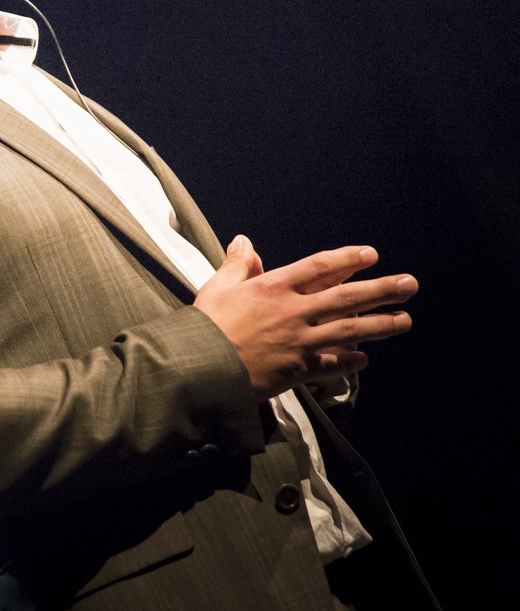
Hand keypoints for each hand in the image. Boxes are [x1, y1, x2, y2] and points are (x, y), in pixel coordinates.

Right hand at [193, 237, 415, 398]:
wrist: (201, 366)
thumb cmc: (206, 324)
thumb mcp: (217, 287)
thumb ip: (237, 265)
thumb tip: (244, 241)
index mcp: (273, 287)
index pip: (319, 267)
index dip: (347, 259)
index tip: (370, 255)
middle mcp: (294, 311)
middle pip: (346, 297)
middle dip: (381, 290)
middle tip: (410, 285)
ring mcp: (300, 341)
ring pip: (349, 329)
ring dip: (381, 324)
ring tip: (405, 320)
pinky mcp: (298, 369)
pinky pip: (332, 364)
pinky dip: (350, 361)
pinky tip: (366, 359)